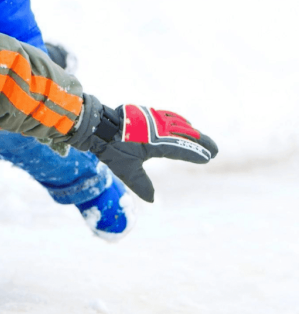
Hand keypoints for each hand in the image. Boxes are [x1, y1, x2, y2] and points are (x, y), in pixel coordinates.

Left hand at [74, 104, 217, 201]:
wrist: (98, 126)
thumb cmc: (112, 148)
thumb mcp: (126, 169)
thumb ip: (141, 184)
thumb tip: (152, 200)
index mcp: (156, 143)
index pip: (181, 149)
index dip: (195, 154)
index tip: (208, 158)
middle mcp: (158, 129)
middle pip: (185, 135)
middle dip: (201, 142)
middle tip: (215, 149)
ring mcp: (153, 119)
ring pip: (178, 124)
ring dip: (191, 131)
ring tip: (202, 137)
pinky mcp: (146, 113)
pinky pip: (168, 116)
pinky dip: (179, 121)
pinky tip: (184, 123)